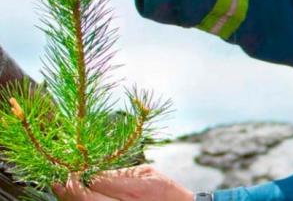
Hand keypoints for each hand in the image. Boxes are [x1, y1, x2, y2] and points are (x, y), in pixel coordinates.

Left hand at [53, 165, 193, 200]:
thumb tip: (96, 170)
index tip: (72, 165)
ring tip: (58, 185)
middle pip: (86, 198)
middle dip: (69, 186)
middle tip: (59, 175)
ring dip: (69, 196)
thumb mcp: (147, 174)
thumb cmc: (165, 191)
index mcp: (134, 191)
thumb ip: (121, 173)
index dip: (81, 173)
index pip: (97, 181)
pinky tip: (72, 196)